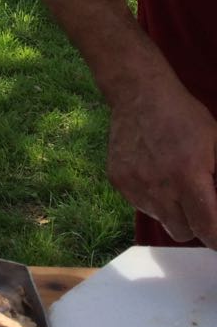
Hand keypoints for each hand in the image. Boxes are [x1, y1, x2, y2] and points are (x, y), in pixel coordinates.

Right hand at [106, 77, 216, 246]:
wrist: (140, 93)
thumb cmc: (185, 117)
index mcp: (189, 178)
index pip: (208, 231)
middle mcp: (159, 188)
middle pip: (183, 233)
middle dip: (195, 223)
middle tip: (197, 200)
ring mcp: (135, 186)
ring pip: (161, 220)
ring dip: (172, 210)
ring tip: (173, 181)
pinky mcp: (118, 181)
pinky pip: (140, 204)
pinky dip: (151, 197)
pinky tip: (154, 172)